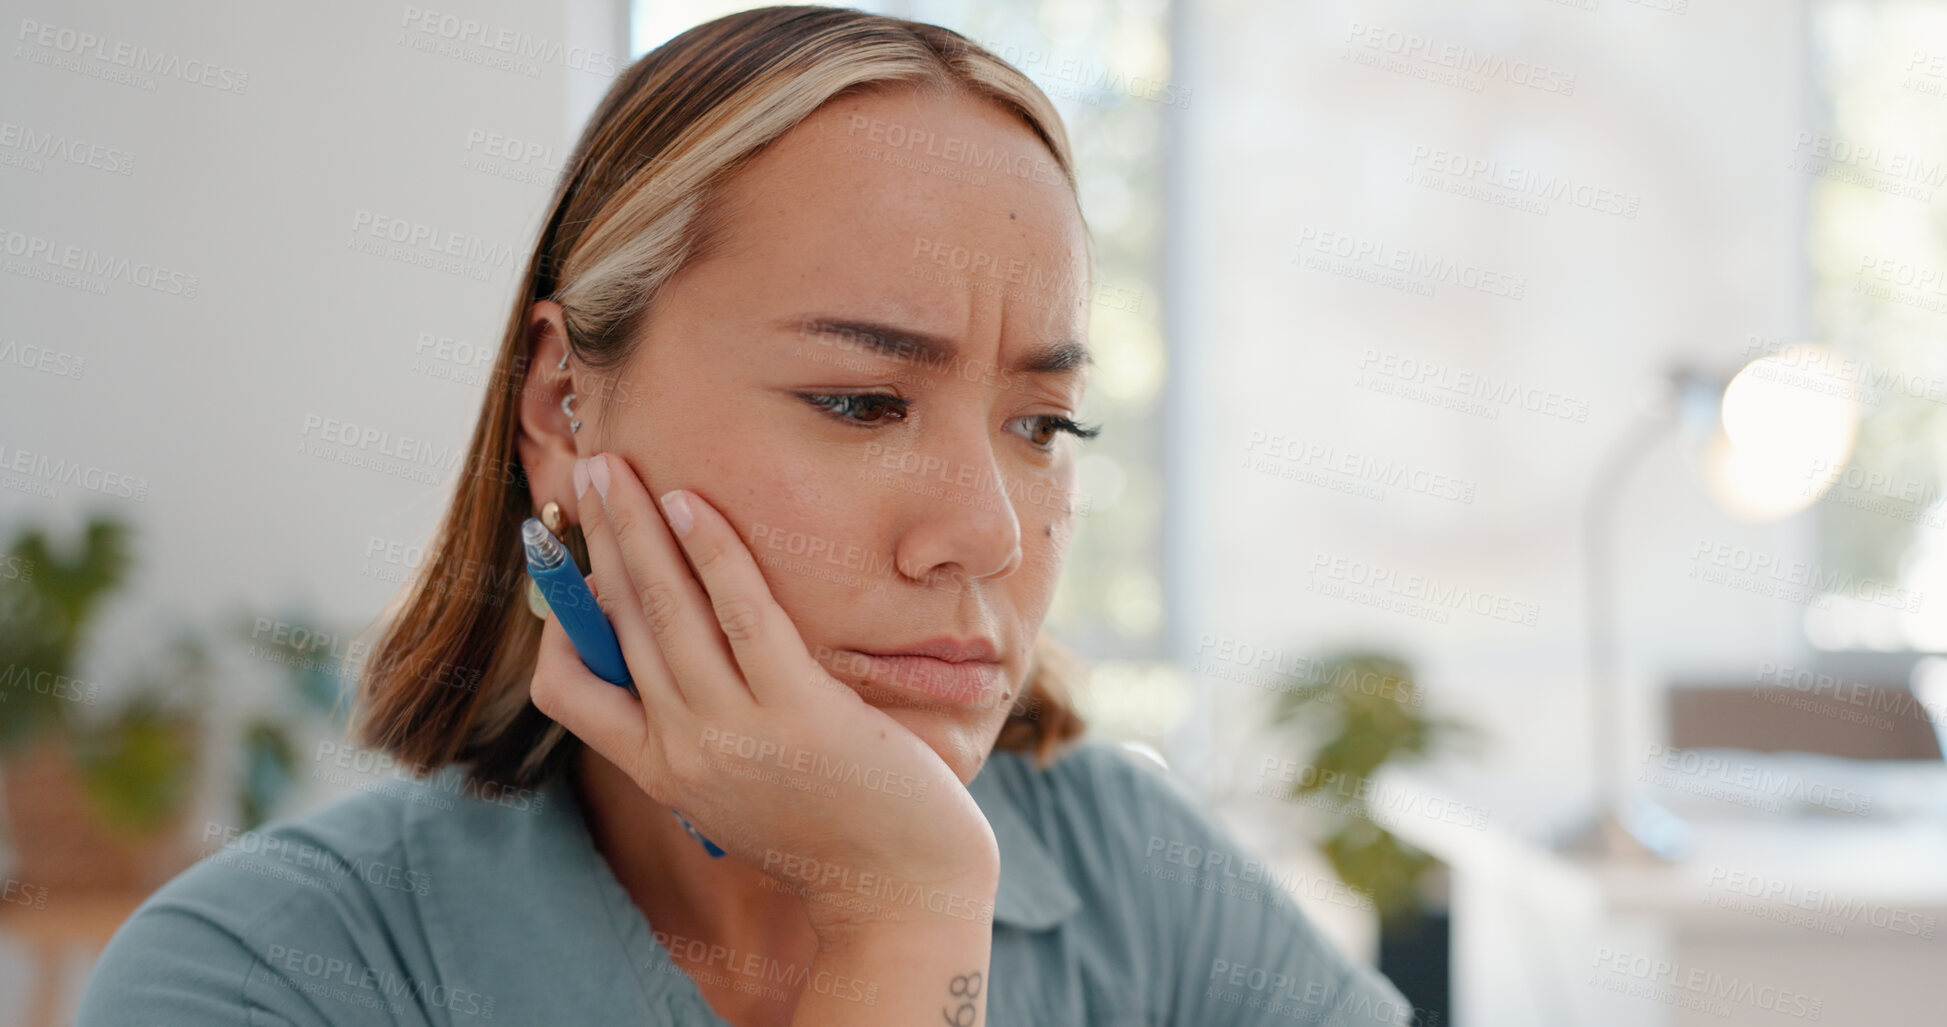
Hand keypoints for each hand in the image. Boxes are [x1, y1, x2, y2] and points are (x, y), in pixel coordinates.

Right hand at [529, 452, 999, 931]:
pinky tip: (692, 502)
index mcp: (660, 772)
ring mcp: (735, 732)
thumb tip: (678, 665)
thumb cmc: (831, 832)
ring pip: (661, 608)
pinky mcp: (798, 712)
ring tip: (617, 468)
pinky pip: (741, 613)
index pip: (565, 691)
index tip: (583, 568)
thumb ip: (701, 733)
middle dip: (595, 539)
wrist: (901, 893)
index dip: (561, 624)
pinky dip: (710, 551)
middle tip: (589, 471)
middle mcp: (681, 752)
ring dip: (631, 526)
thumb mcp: (738, 790)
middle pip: (614, 626)